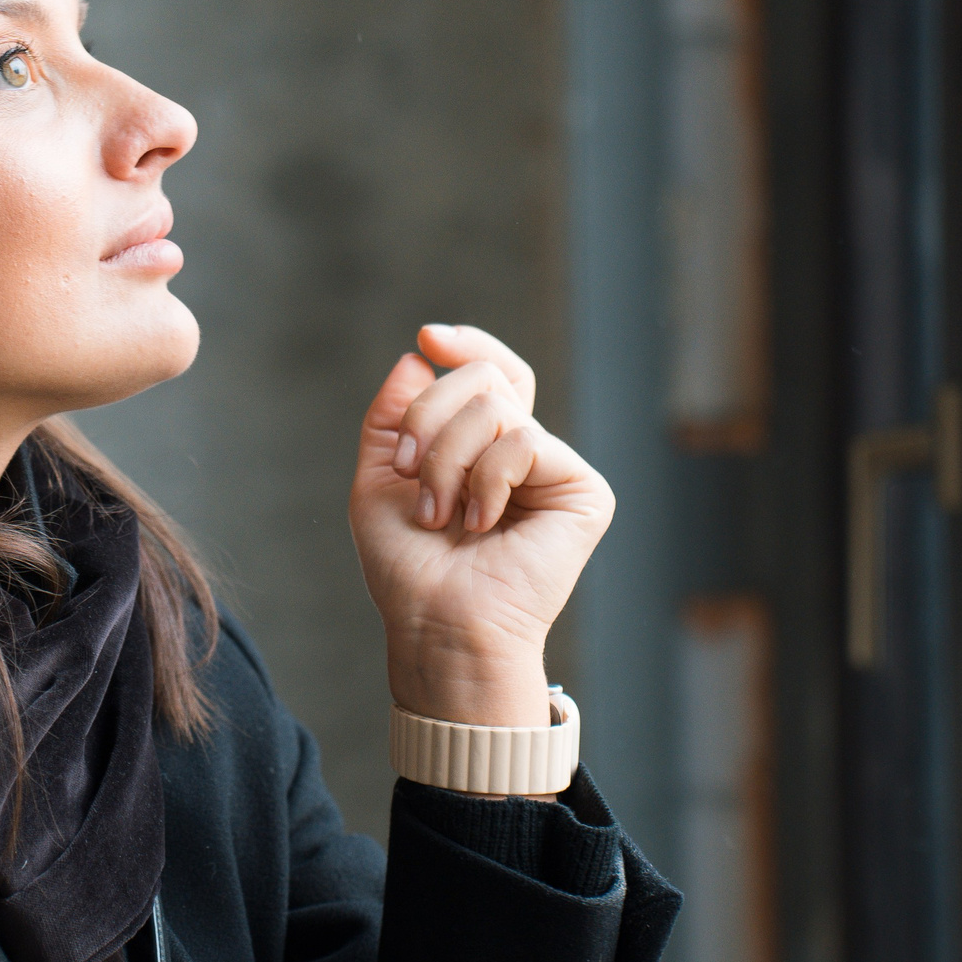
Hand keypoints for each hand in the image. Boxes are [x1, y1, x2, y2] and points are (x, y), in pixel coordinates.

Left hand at [348, 324, 615, 729]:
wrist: (436, 623)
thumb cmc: (409, 568)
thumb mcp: (377, 481)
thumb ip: (391, 417)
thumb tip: (418, 357)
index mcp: (483, 449)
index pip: (491, 373)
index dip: (465, 345)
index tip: (428, 338)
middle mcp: (524, 454)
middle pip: (482, 377)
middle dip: (428, 417)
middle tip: (410, 474)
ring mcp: (556, 471)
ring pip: (496, 405)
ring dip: (447, 458)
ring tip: (441, 514)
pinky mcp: (583, 491)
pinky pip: (525, 440)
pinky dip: (487, 479)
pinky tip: (481, 523)